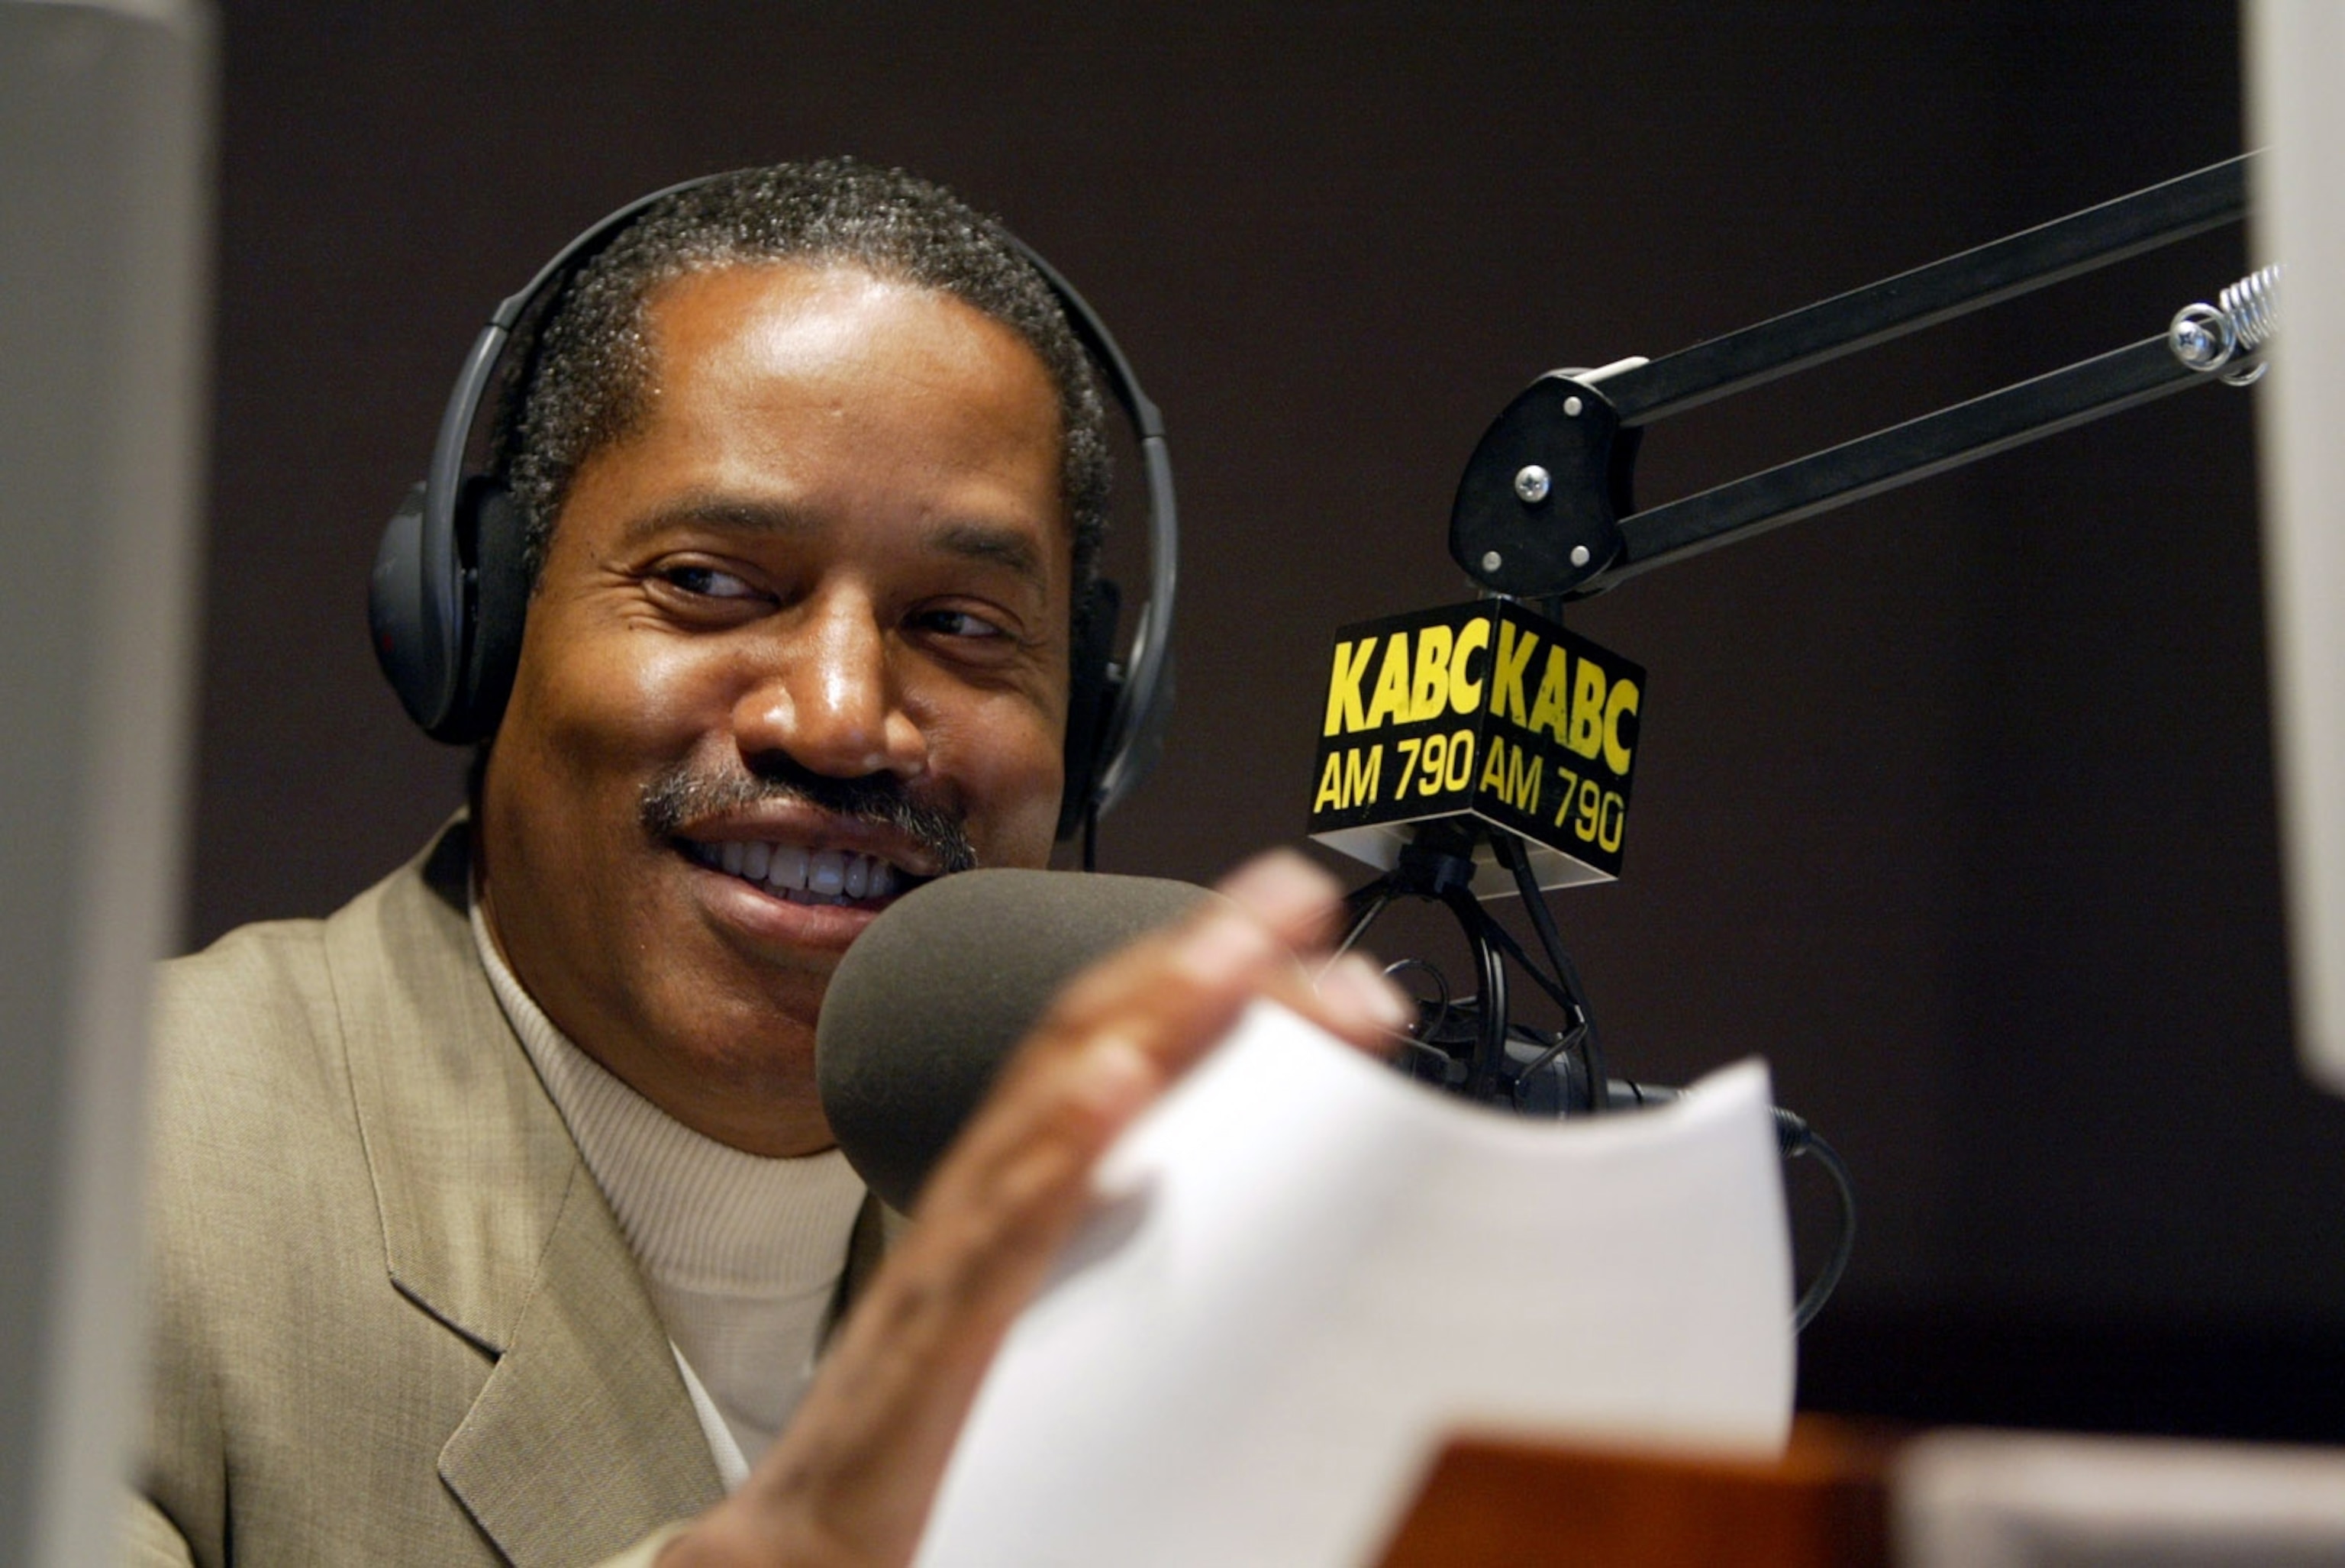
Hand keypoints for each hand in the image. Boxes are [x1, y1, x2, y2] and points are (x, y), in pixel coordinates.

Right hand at [659, 850, 1406, 1566]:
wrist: (809, 1567)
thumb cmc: (943, 1459)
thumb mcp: (1075, 1339)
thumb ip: (1161, 1278)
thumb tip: (1305, 1247)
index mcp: (1032, 1206)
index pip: (1122, 1059)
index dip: (1213, 987)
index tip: (1315, 947)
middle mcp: (987, 1212)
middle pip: (1089, 1050)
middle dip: (1195, 960)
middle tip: (1296, 897)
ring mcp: (951, 1269)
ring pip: (1045, 1111)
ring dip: (1145, 1020)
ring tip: (1230, 954)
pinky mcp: (930, 1351)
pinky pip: (994, 1238)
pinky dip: (1056, 1154)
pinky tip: (1117, 1089)